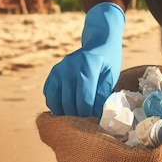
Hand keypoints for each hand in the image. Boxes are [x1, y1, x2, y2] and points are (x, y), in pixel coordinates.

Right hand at [43, 2, 124, 116]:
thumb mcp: (111, 75)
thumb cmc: (108, 60)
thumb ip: (103, 93)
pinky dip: (57, 105)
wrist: (99, 41)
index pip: (84, 98)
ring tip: (78, 116)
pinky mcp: (52, 73)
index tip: (96, 119)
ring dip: (66, 113)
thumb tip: (95, 113)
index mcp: (87, 65)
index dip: (89, 113)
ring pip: (56, 102)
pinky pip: (50, 96)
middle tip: (88, 120)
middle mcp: (69, 66)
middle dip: (79, 116)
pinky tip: (69, 106)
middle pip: (68, 102)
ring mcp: (58, 69)